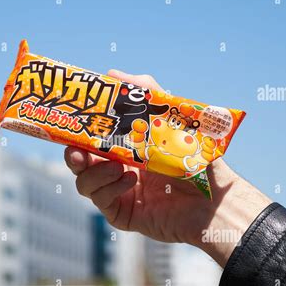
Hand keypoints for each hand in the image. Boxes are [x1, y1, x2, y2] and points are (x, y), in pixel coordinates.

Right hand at [64, 69, 271, 266]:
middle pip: (80, 163)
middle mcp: (118, 169)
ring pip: (84, 183)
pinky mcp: (122, 213)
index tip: (73, 122)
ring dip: (95, 173)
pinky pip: (102, 201)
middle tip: (76, 150)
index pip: (92, 139)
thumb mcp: (172, 118)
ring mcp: (118, 192)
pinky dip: (110, 187)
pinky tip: (129, 180)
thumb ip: (146, 94)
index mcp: (125, 147)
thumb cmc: (195, 158)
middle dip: (73, 155)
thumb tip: (113, 73)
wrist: (213, 199)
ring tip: (117, 165)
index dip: (79, 132)